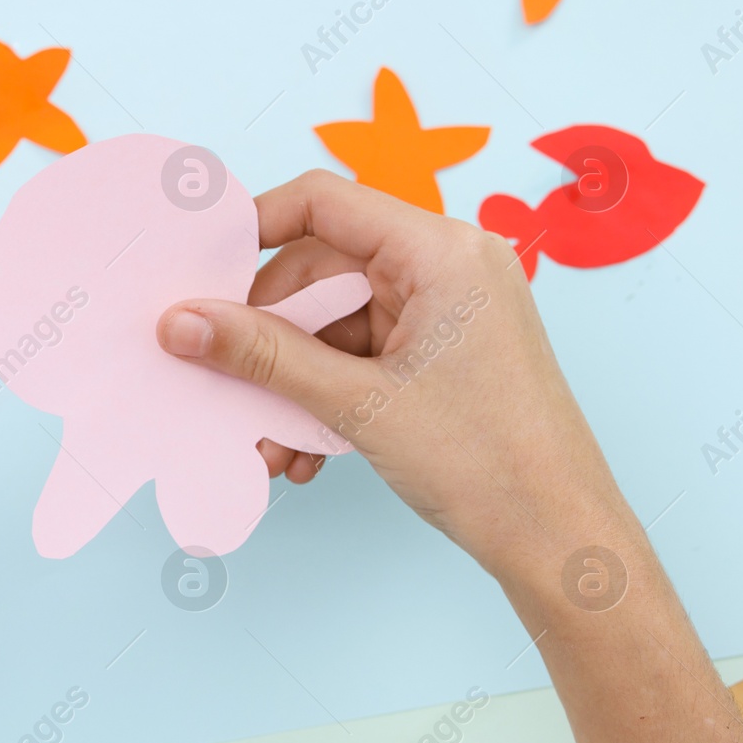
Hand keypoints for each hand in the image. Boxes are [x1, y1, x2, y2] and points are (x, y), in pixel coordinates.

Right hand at [158, 170, 742, 742]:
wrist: (561, 539)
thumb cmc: (487, 462)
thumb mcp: (355, 403)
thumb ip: (261, 354)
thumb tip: (182, 322)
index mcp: (441, 251)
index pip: (324, 203)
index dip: (252, 228)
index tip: (199, 269)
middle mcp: (451, 266)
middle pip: (324, 268)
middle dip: (268, 331)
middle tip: (221, 374)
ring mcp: (452, 310)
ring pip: (339, 321)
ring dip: (293, 378)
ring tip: (267, 441)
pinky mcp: (449, 351)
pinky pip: (366, 353)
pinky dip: (328, 394)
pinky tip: (303, 451)